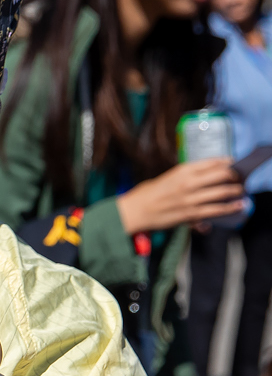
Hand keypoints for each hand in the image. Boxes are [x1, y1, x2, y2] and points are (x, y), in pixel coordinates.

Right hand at [117, 159, 245, 232]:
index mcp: (181, 170)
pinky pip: (216, 210)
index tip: (234, 163)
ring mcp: (191, 198)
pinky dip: (230, 207)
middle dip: (235, 176)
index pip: (212, 162)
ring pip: (222, 192)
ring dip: (236, 191)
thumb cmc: (146, 195)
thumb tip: (201, 178)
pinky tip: (239, 206)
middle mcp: (188, 182)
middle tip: (241, 178)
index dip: (227, 162)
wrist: (133, 212)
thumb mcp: (166, 178)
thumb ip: (184, 176)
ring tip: (242, 190)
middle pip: (222, 175)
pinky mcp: (191, 213)